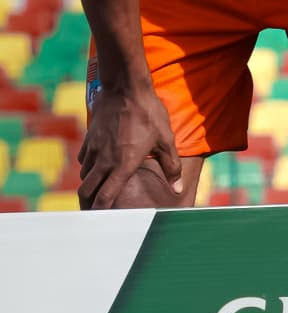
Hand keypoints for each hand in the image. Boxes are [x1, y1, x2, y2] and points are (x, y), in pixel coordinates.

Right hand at [78, 81, 180, 208]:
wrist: (125, 89)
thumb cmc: (149, 114)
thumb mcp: (166, 140)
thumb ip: (171, 166)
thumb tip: (178, 189)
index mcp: (123, 165)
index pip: (105, 197)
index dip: (102, 213)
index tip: (104, 222)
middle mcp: (104, 161)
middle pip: (87, 192)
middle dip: (88, 206)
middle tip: (94, 214)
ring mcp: (94, 150)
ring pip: (85, 177)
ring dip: (90, 186)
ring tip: (98, 193)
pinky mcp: (89, 139)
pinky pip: (84, 161)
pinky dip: (88, 169)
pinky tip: (98, 168)